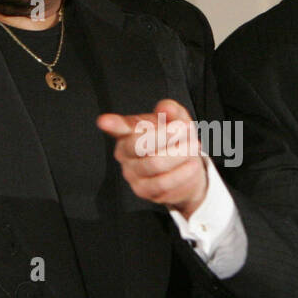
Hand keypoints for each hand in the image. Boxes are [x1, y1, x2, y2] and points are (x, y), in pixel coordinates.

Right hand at [96, 99, 207, 217]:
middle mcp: (125, 154)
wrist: (188, 171)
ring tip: (193, 147)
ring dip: (179, 154)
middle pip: (140, 144)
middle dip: (166, 135)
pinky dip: (181, 173)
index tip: (104, 121)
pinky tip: (191, 166)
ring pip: (155, 164)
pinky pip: (163, 183)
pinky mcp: (143, 191)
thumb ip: (172, 110)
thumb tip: (165, 107)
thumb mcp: (178, 121)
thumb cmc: (177, 143)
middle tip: (184, 129)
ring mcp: (132, 174)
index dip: (112, 124)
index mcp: (128, 133)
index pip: (118, 128)